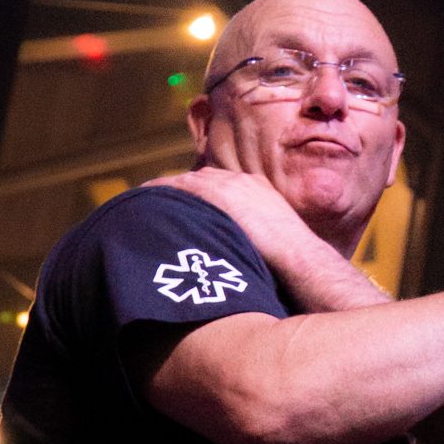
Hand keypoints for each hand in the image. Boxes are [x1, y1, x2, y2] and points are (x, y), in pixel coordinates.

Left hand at [149, 168, 386, 310]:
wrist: (301, 261)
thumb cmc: (292, 265)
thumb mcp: (273, 245)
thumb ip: (252, 242)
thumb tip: (238, 262)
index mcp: (258, 190)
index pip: (219, 184)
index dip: (196, 194)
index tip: (180, 206)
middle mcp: (243, 182)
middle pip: (200, 179)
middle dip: (177, 189)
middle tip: (153, 203)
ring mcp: (231, 186)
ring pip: (187, 181)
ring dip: (165, 190)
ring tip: (141, 201)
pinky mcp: (220, 195)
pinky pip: (180, 186)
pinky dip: (161, 190)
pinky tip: (143, 199)